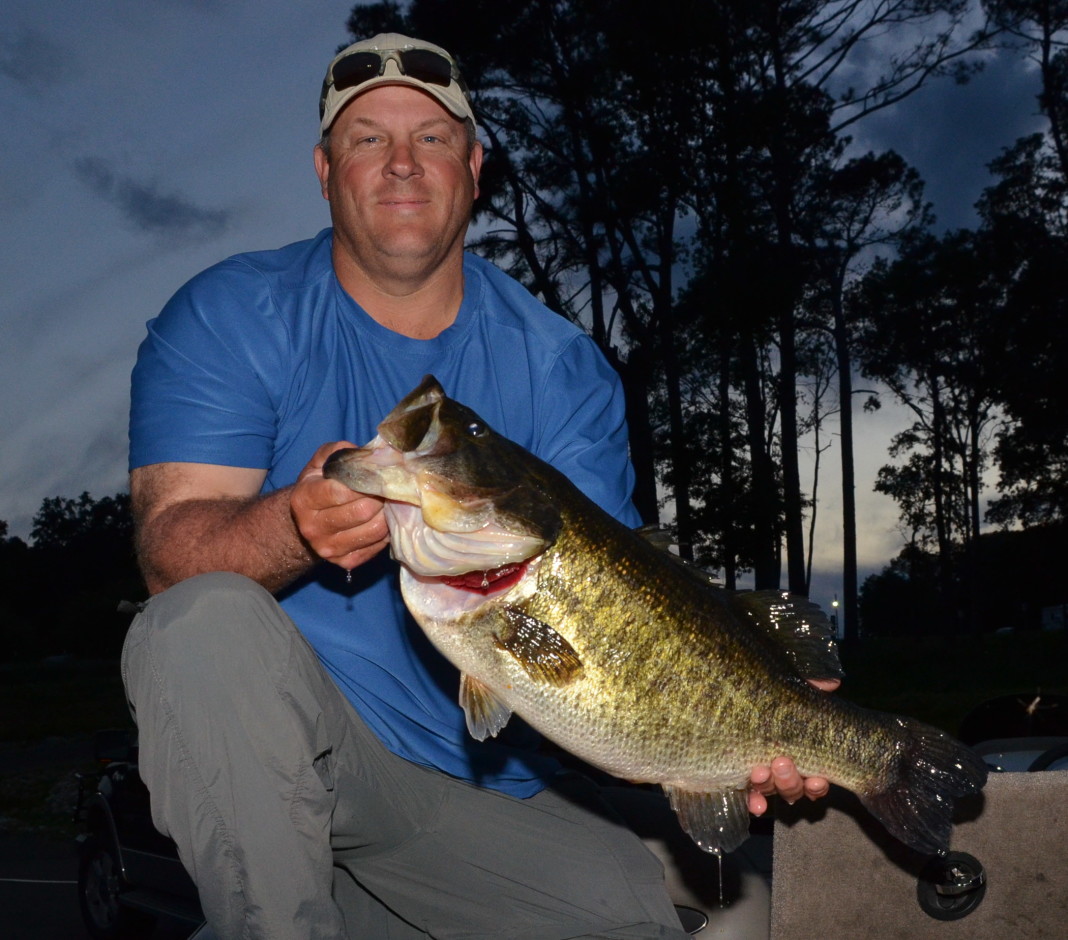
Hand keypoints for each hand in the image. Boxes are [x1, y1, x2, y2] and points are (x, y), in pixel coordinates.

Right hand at [290, 442, 389, 570]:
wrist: (308, 522)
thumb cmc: (319, 485)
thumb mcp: (321, 462)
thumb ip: (339, 452)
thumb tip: (367, 454)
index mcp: (304, 499)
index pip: (340, 491)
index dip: (365, 481)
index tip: (379, 475)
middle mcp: (312, 527)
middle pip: (362, 511)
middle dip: (380, 497)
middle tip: (388, 488)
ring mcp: (328, 548)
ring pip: (374, 529)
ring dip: (388, 514)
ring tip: (388, 502)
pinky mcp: (345, 562)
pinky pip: (378, 546)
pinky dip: (386, 531)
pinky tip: (383, 519)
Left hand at [746, 678, 839, 815]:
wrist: (716, 705)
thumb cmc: (760, 700)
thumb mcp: (783, 693)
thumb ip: (807, 689)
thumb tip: (832, 683)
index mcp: (796, 755)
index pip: (814, 779)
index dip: (818, 784)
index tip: (818, 778)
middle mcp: (780, 772)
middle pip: (793, 788)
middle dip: (790, 780)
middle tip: (782, 762)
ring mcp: (759, 779)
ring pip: (772, 791)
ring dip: (770, 786)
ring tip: (760, 772)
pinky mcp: (735, 781)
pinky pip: (748, 798)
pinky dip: (754, 803)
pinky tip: (755, 803)